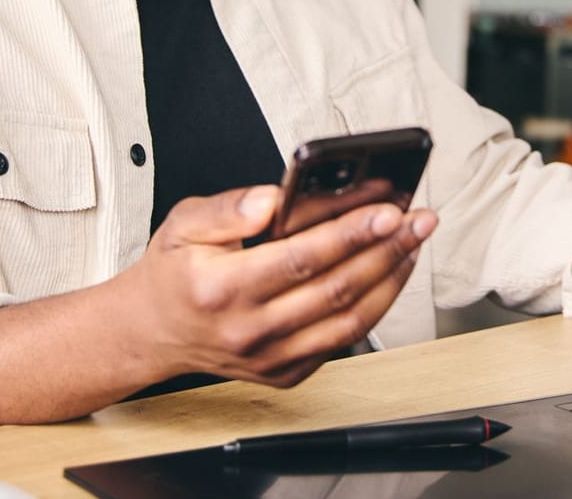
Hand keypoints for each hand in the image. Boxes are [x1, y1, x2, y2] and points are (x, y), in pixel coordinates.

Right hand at [123, 184, 436, 387]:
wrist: (153, 332)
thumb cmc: (174, 274)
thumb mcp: (183, 223)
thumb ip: (227, 208)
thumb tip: (271, 198)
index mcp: (223, 288)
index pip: (302, 258)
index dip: (351, 233)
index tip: (387, 209)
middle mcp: (250, 329)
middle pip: (337, 289)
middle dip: (387, 250)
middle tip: (418, 220)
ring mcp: (271, 357)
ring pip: (349, 320)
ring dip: (391, 279)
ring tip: (413, 244)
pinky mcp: (285, 373)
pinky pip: (342, 342)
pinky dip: (374, 308)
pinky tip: (388, 275)